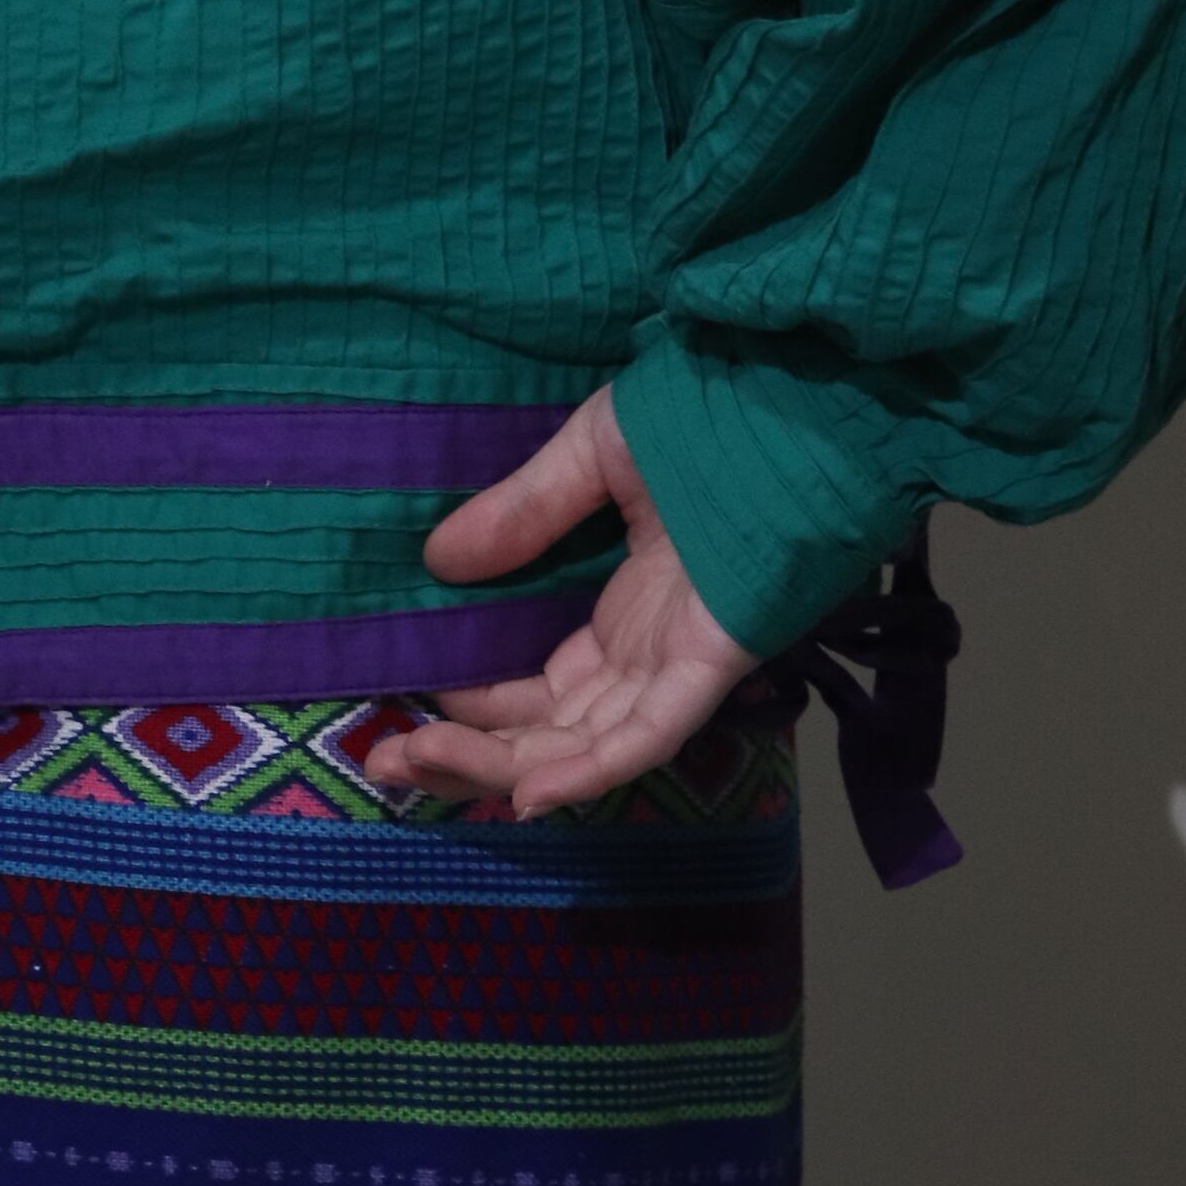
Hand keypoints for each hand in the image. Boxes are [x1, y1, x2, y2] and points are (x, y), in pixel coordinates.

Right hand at [368, 387, 760, 819]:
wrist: (803, 393)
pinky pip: (650, 734)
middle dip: (466, 754)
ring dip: (500, 766)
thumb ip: (525, 511)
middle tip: (383, 755)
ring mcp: (678, 661)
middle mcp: (648, 652)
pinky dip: (592, 769)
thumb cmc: (712, 415)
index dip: (472, 706)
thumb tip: (438, 560)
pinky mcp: (713, 660)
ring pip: (582, 745)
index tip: (404, 703)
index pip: (539, 687)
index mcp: (625, 613)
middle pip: (549, 731)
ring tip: (413, 763)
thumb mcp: (593, 455)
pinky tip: (528, 792)